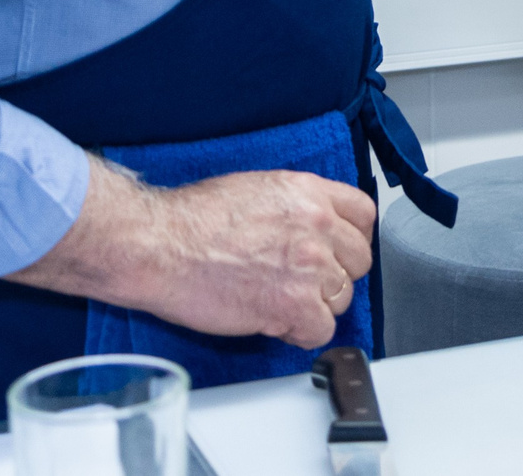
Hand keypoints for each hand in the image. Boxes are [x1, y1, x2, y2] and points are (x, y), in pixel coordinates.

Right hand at [8, 159, 377, 348]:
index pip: (363, 215)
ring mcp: (308, 266)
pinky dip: (299, 333)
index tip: (337, 251)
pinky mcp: (293, 304)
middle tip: (301, 282)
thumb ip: (294, 208)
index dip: (349, 238)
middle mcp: (317, 226)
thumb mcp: (255, 189)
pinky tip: (273, 322)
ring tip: (277, 301)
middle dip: (333, 275)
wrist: (159, 244)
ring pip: (341, 298)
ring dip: (314, 305)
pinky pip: (320, 331)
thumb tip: (307, 228)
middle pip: (358, 261)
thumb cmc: (190, 219)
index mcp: (308, 192)